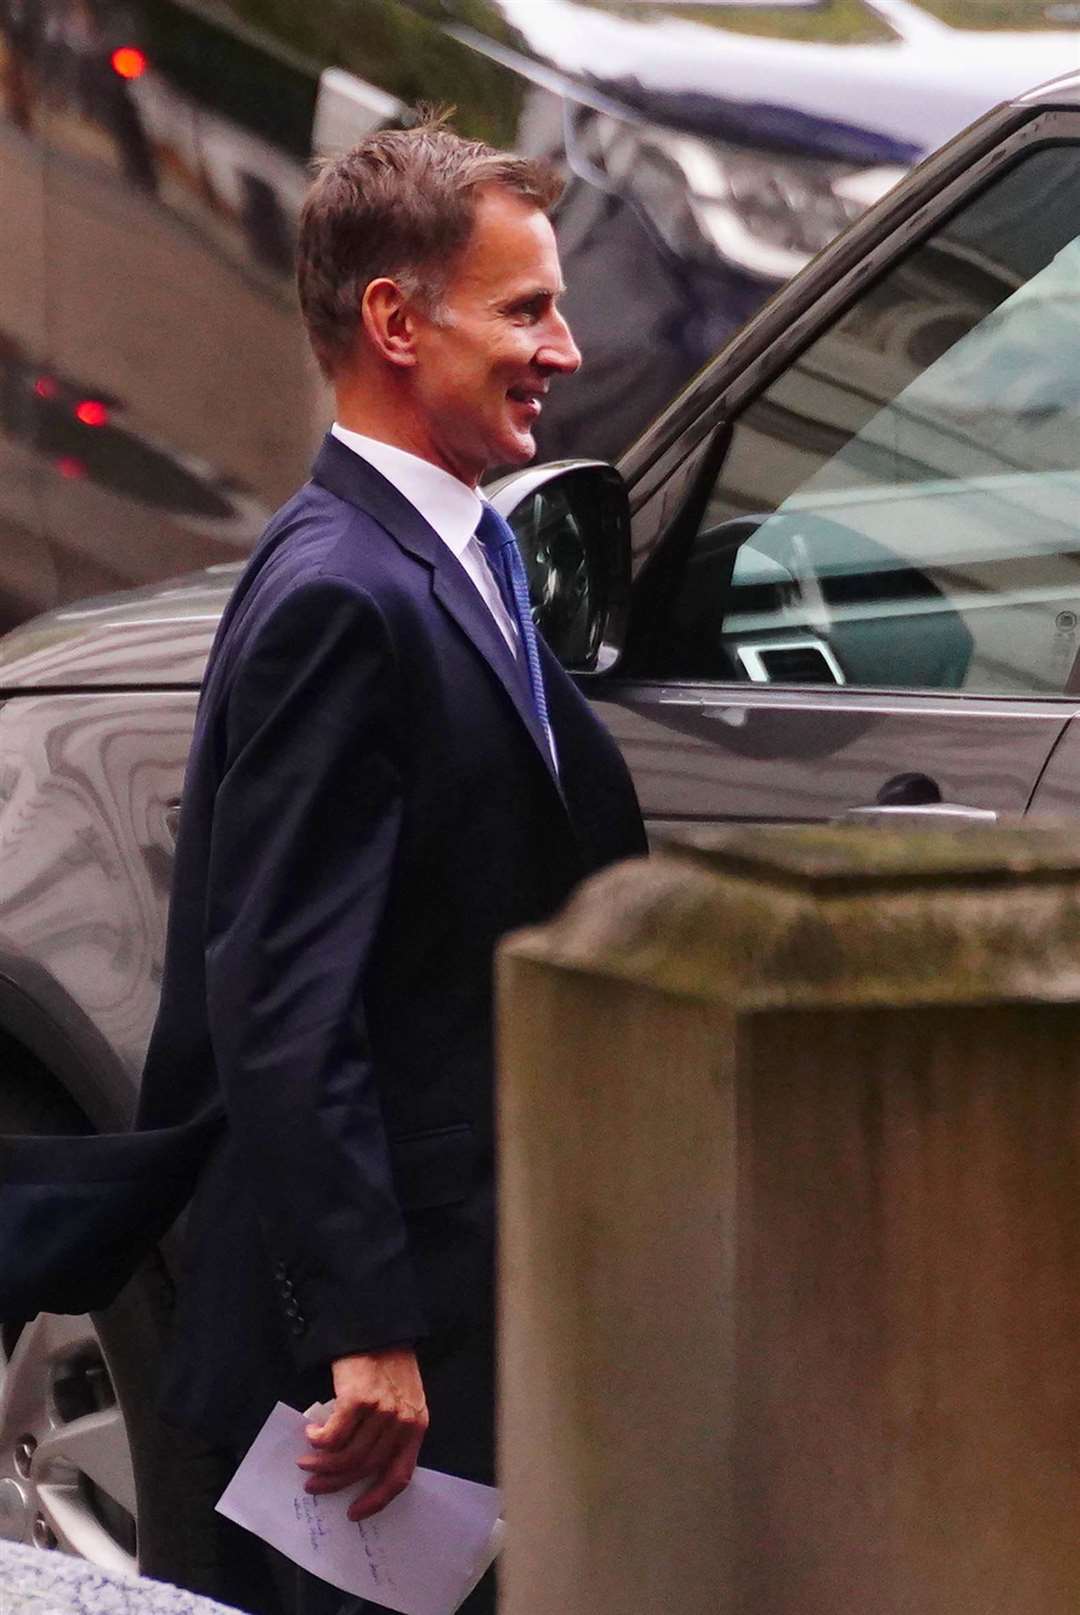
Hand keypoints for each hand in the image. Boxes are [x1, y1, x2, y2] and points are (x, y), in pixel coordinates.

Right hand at [297, 1346, 428, 1520]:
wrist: (377, 1328)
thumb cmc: (387, 1365)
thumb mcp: (401, 1401)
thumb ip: (387, 1432)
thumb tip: (355, 1468)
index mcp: (416, 1426)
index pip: (399, 1476)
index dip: (376, 1499)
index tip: (355, 1512)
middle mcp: (402, 1421)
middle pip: (366, 1468)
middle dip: (337, 1482)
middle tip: (315, 1486)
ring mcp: (381, 1410)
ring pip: (347, 1456)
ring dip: (322, 1465)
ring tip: (306, 1464)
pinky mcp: (359, 1399)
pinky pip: (334, 1435)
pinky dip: (319, 1440)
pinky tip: (311, 1434)